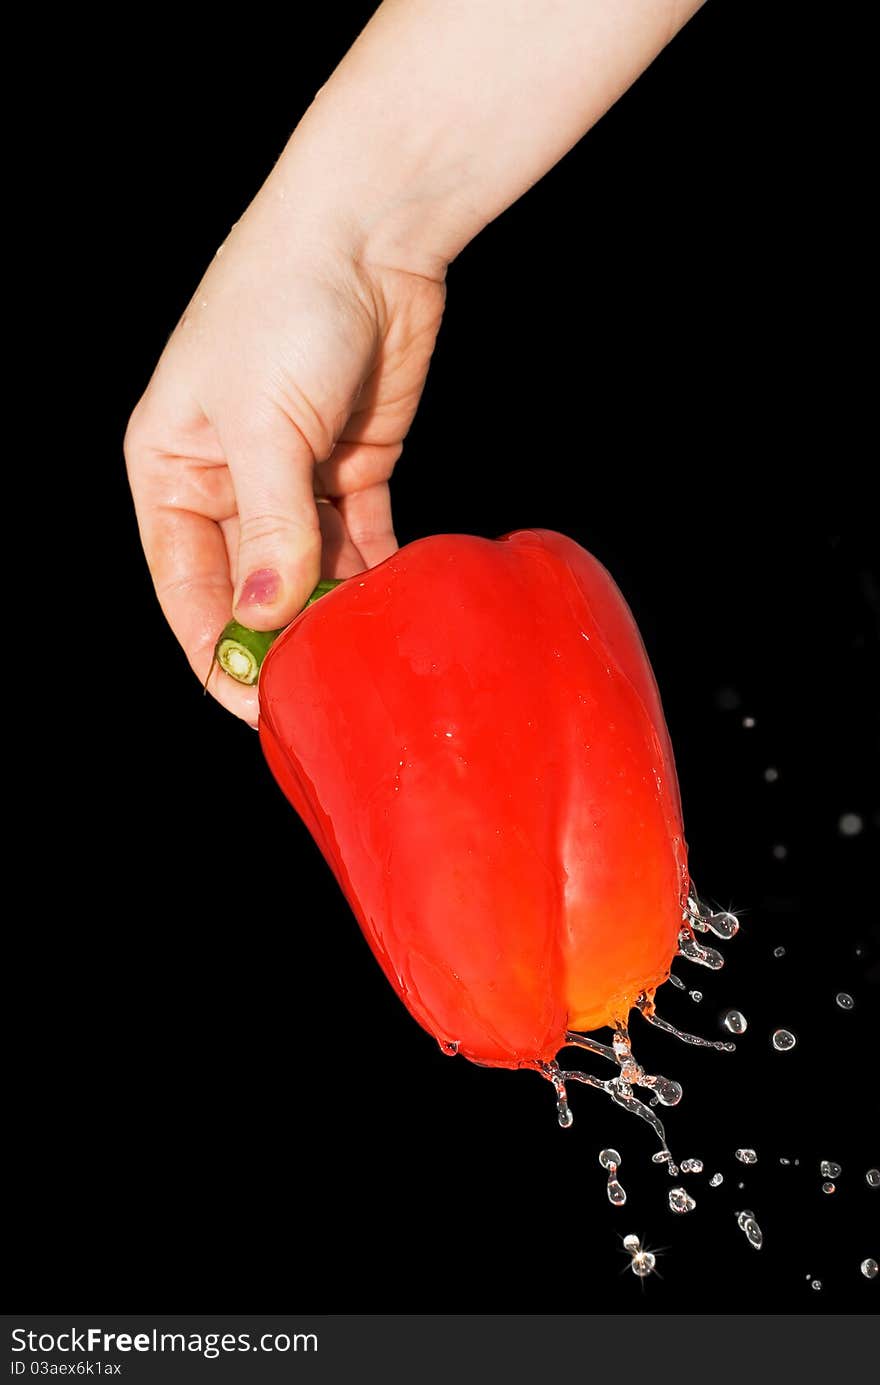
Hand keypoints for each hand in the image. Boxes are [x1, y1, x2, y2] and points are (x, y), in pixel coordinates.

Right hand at [125, 193, 444, 723]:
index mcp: (169, 467)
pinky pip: (357, 544)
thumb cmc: (287, 305)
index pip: (186, 588)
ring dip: (332, 614)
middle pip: (247, 589)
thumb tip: (268, 613)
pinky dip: (372, 577)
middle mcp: (223, 481)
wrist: (368, 227)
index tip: (256, 707)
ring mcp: (289, 478)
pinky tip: (392, 611)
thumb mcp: (264, 420)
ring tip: (365, 660)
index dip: (218, 653)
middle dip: (280, 642)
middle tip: (322, 696)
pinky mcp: (348, 469)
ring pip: (306, 573)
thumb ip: (269, 523)